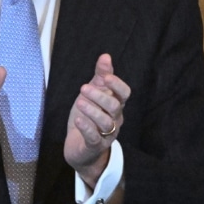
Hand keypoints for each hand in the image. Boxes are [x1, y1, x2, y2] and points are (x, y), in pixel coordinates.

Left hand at [65, 54, 130, 186]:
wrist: (80, 147)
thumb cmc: (88, 116)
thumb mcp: (93, 93)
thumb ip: (100, 75)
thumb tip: (106, 56)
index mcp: (116, 104)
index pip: (124, 93)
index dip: (117, 85)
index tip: (105, 77)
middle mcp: (115, 119)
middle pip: (114, 106)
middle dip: (100, 96)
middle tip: (83, 88)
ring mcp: (106, 134)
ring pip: (106, 123)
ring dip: (92, 111)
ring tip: (79, 102)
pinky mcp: (94, 146)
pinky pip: (94, 137)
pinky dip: (87, 127)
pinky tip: (78, 119)